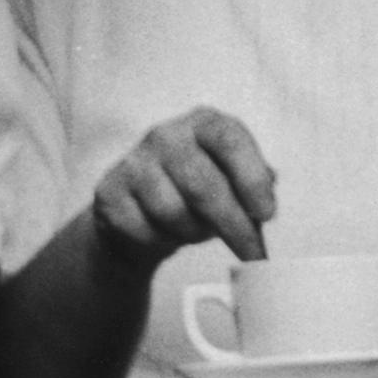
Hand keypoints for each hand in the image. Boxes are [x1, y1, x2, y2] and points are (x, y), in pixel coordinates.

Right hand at [89, 108, 276, 269]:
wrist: (140, 214)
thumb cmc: (199, 194)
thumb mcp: (233, 180)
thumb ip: (256, 183)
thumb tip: (268, 195)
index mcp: (204, 123)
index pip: (231, 141)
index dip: (251, 178)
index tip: (267, 214)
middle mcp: (166, 135)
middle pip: (204, 185)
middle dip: (234, 226)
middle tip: (252, 255)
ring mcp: (133, 161)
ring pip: (173, 212)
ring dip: (193, 232)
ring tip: (196, 229)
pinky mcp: (109, 192)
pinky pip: (145, 230)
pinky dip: (163, 240)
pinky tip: (165, 232)